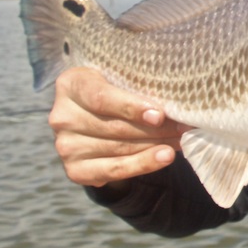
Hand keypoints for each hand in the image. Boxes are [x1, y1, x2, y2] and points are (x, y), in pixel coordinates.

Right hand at [49, 67, 184, 190]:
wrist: (98, 117)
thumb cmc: (117, 88)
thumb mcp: (122, 77)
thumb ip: (139, 84)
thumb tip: (177, 100)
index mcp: (71, 84)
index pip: (100, 97)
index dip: (131, 107)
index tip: (159, 115)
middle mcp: (62, 116)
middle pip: (114, 126)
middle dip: (155, 128)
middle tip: (185, 127)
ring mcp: (65, 146)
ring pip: (119, 148)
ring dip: (156, 144)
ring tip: (182, 139)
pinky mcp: (75, 170)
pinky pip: (114, 170)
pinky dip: (143, 163)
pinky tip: (164, 156)